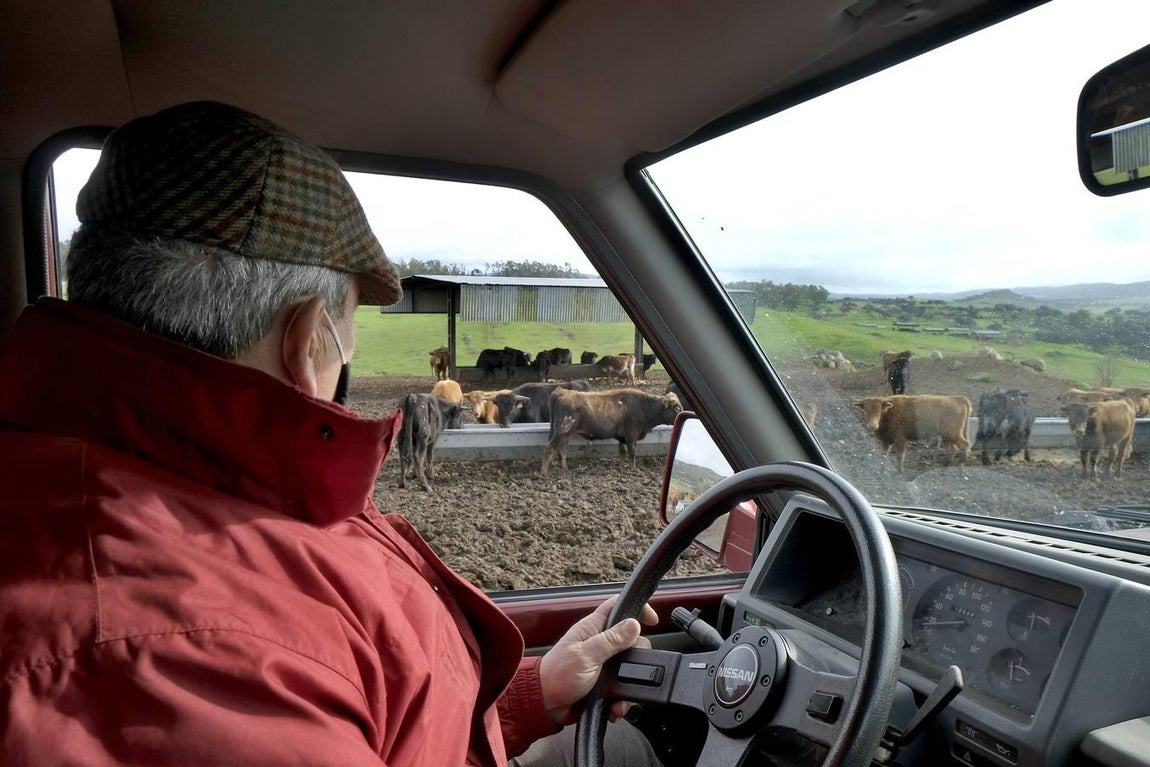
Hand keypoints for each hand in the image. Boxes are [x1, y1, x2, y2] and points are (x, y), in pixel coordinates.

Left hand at [538, 596, 658, 725]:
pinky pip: (620, 689)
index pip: (616, 607)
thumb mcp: (586, 655)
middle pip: (630, 640)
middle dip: (637, 655)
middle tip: (633, 666)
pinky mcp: (602, 684)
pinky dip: (620, 700)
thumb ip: (610, 640)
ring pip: (628, 667)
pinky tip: (615, 707)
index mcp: (591, 629)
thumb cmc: (556, 676)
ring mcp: (601, 664)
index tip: (652, 619)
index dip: (636, 608)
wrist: (543, 705)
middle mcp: (598, 644)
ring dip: (629, 684)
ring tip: (621, 695)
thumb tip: (633, 624)